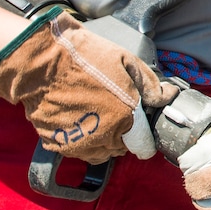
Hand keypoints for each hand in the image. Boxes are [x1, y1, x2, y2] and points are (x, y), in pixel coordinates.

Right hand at [0, 7, 176, 163]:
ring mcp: (79, 143)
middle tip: (113, 109)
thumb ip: (149, 84)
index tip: (140, 127)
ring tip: (96, 113)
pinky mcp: (58, 144)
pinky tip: (77, 117)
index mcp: (126, 117)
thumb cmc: (84, 56)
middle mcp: (104, 136)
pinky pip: (77, 150)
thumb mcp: (126, 61)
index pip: (143, 146)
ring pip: (100, 153)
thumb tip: (168, 96)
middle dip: (123, 133)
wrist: (42, 61)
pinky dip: (80, 139)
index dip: (144, 136)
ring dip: (103, 139)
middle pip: (121, 148)